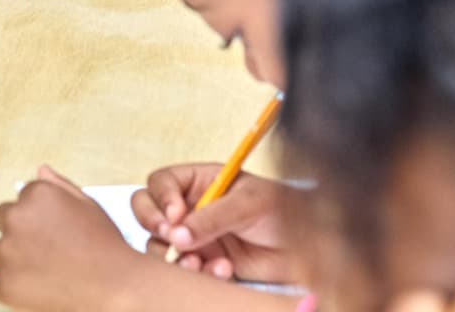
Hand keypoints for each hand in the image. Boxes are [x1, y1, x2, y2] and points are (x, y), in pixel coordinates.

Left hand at [0, 166, 143, 310]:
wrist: (115, 287)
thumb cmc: (105, 248)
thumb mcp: (89, 206)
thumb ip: (60, 186)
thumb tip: (41, 171)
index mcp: (36, 195)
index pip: (22, 200)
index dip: (38, 217)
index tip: (52, 230)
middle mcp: (16, 217)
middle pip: (4, 220)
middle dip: (20, 232)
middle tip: (48, 250)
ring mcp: (7, 251)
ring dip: (15, 259)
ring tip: (48, 270)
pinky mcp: (4, 282)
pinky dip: (13, 287)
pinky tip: (39, 288)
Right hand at [132, 165, 293, 283]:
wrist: (307, 246)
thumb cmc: (281, 210)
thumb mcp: (249, 204)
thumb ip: (212, 217)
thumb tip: (178, 234)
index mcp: (198, 182)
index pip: (161, 182)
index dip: (161, 198)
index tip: (176, 215)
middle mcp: (190, 207)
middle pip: (148, 211)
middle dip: (154, 225)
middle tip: (172, 238)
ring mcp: (195, 236)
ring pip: (160, 244)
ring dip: (174, 255)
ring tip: (197, 262)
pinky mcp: (204, 262)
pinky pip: (184, 269)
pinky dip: (198, 273)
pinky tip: (223, 270)